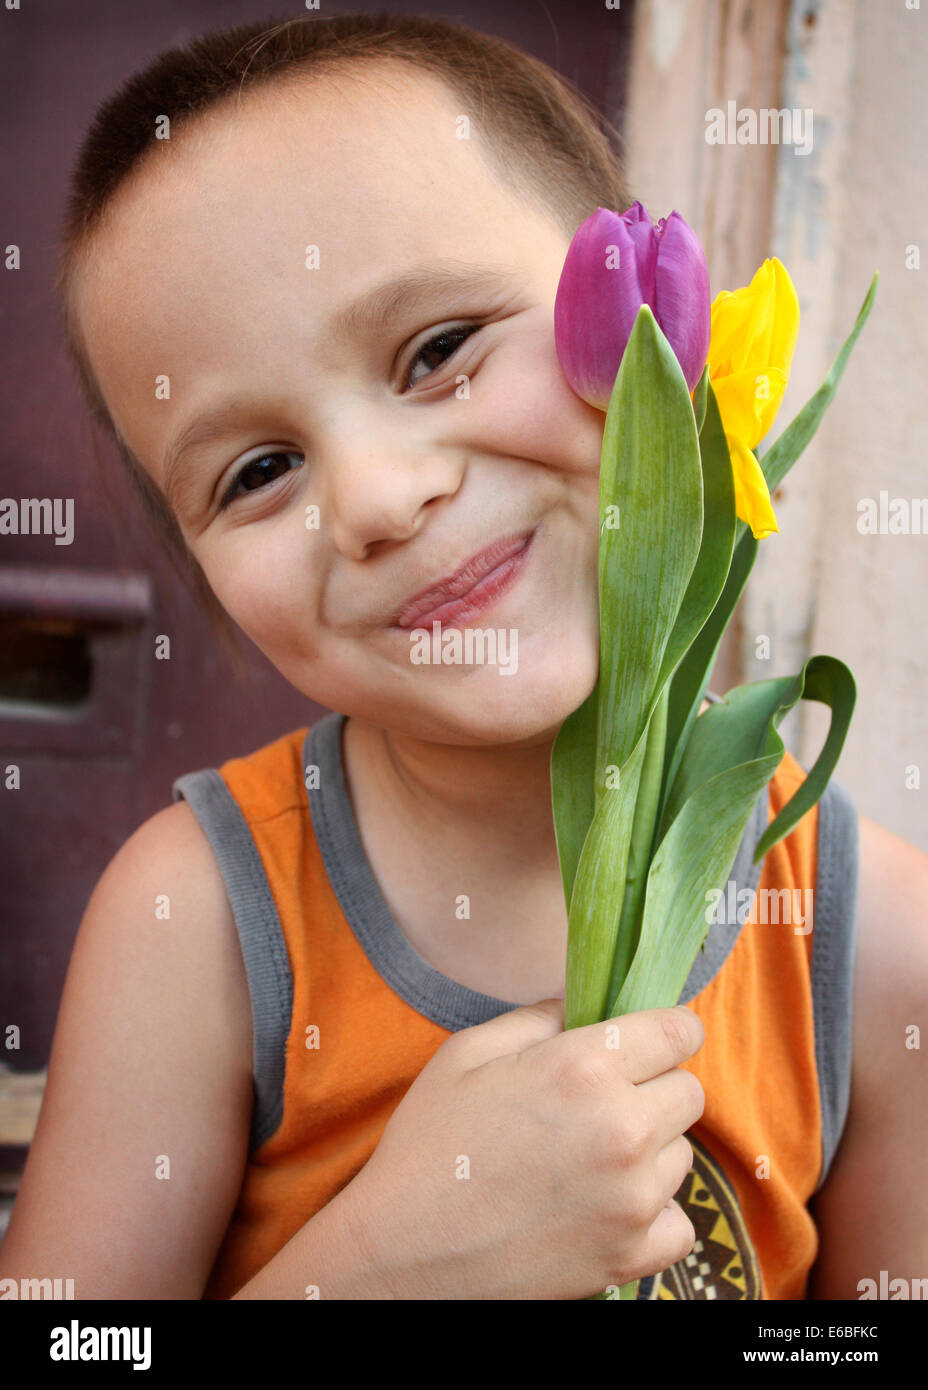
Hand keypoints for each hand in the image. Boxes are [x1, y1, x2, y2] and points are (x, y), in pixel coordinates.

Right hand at [339, 998, 704, 1298]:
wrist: (403, 1254)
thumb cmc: (429, 1145)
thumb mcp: (469, 1053)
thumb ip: (540, 1017)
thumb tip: (584, 1000)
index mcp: (584, 1067)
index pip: (679, 1031)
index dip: (668, 1031)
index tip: (651, 1042)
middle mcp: (622, 1129)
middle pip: (690, 1092)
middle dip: (656, 1088)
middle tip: (605, 1103)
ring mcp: (633, 1199)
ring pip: (683, 1155)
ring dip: (651, 1152)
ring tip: (589, 1159)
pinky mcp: (632, 1256)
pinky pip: (678, 1222)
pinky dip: (651, 1215)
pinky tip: (604, 1206)